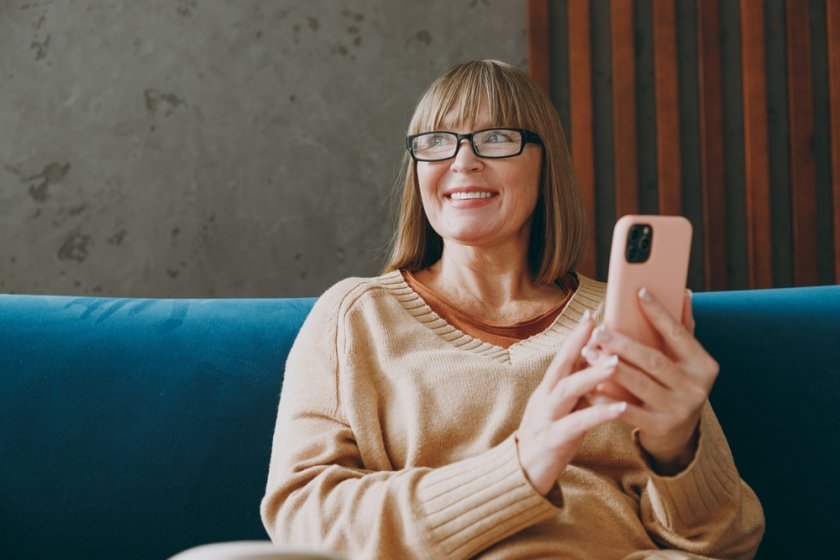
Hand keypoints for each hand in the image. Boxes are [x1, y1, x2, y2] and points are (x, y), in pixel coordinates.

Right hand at [517, 312, 627, 495]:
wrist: (523, 476)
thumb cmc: (550, 439)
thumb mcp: (563, 410)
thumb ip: (579, 390)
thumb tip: (603, 367)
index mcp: (547, 389)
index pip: (562, 357)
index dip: (576, 335)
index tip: (593, 313)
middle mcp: (544, 398)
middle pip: (560, 365)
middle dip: (578, 343)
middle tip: (599, 324)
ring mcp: (547, 418)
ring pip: (567, 390)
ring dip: (592, 374)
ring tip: (616, 362)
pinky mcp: (554, 440)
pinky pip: (578, 423)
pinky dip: (600, 413)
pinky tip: (622, 408)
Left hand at [583, 289, 718, 474]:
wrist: (679, 433)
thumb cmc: (677, 385)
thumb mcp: (686, 360)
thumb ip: (684, 328)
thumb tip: (684, 292)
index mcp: (703, 365)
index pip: (678, 334)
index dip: (659, 313)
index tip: (639, 291)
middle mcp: (696, 387)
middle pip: (654, 360)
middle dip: (623, 344)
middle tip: (598, 331)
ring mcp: (679, 409)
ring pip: (639, 383)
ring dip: (610, 367)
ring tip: (589, 352)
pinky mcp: (660, 427)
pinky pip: (628, 411)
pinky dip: (607, 399)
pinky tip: (588, 386)